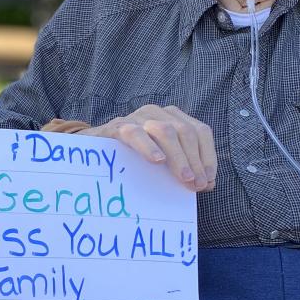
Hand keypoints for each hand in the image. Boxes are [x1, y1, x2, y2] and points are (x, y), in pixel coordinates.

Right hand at [89, 104, 215, 191]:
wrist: (91, 151)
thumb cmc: (132, 159)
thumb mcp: (161, 162)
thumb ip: (183, 170)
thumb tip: (206, 184)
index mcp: (172, 118)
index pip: (200, 131)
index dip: (208, 156)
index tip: (208, 181)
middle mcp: (157, 113)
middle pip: (185, 132)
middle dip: (195, 160)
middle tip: (197, 185)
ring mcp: (137, 118)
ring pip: (166, 130)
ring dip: (179, 157)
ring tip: (185, 178)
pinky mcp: (117, 127)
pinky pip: (135, 134)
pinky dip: (148, 147)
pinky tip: (157, 161)